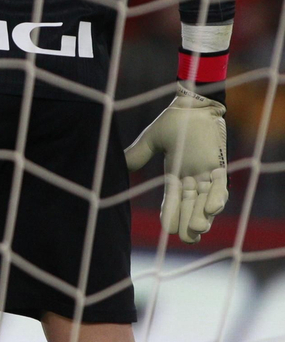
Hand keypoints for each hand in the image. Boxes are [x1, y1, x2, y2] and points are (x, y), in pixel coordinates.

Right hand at [125, 85, 227, 243]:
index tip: (167, 229)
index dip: (171, 213)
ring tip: (198, 230)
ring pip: (206, 199)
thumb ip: (138, 154)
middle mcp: (193, 176)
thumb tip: (120, 166)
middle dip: (189, 221)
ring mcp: (207, 171)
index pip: (172, 198)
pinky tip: (213, 209)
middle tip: (187, 239)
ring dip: (203, 215)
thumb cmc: (175, 119)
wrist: (193, 103)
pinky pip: (221, 184)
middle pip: (190, 204)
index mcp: (176, 172)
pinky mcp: (220, 164)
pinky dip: (218, 196)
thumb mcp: (152, 139)